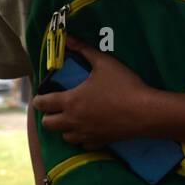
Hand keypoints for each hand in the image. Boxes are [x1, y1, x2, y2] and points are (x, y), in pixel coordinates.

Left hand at [31, 35, 156, 148]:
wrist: (146, 112)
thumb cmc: (124, 85)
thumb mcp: (104, 62)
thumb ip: (84, 50)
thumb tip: (68, 38)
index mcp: (70, 101)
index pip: (43, 104)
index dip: (38, 100)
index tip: (40, 97)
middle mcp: (73, 120)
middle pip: (48, 124)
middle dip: (48, 116)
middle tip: (56, 108)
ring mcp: (86, 134)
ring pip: (64, 137)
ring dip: (64, 128)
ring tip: (71, 119)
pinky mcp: (99, 142)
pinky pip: (83, 145)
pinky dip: (81, 138)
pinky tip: (87, 130)